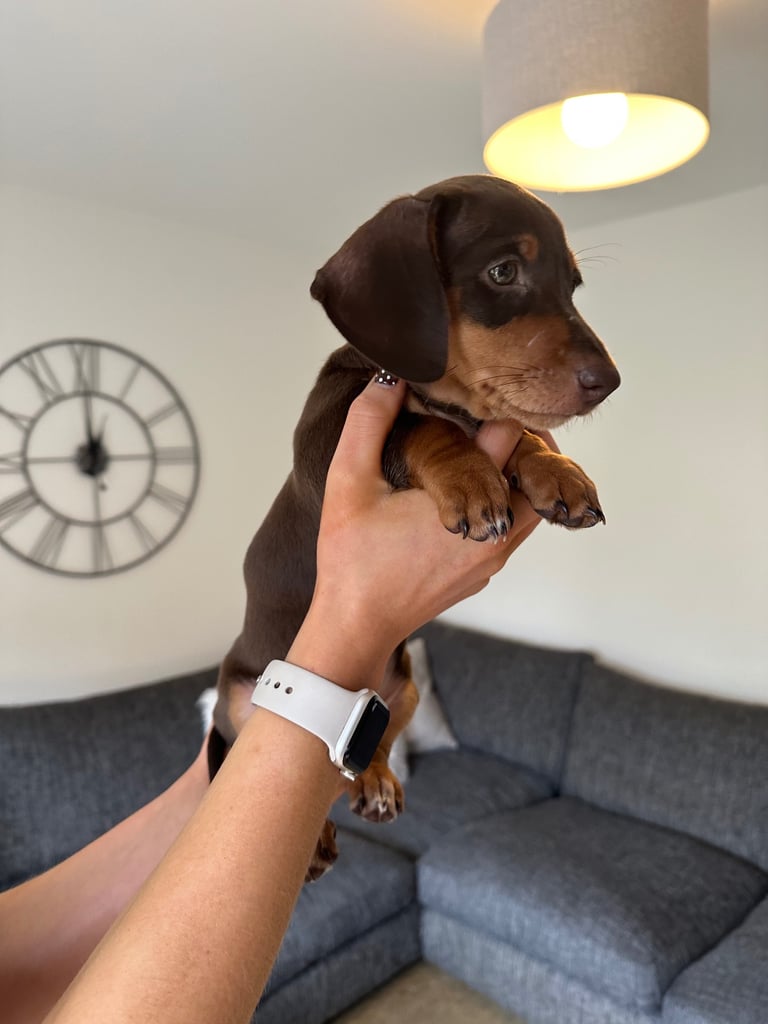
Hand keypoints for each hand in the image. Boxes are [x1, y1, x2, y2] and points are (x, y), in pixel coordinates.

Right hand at [303, 374, 544, 683]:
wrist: (355, 625)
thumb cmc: (350, 557)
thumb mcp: (349, 481)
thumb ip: (368, 421)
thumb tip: (389, 376)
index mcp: (469, 503)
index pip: (510, 437)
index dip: (494, 408)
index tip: (473, 396)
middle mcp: (495, 533)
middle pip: (536, 472)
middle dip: (516, 444)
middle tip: (485, 419)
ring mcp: (492, 559)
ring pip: (527, 503)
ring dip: (508, 476)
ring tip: (475, 452)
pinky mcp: (481, 575)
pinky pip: (508, 529)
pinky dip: (497, 505)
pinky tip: (462, 493)